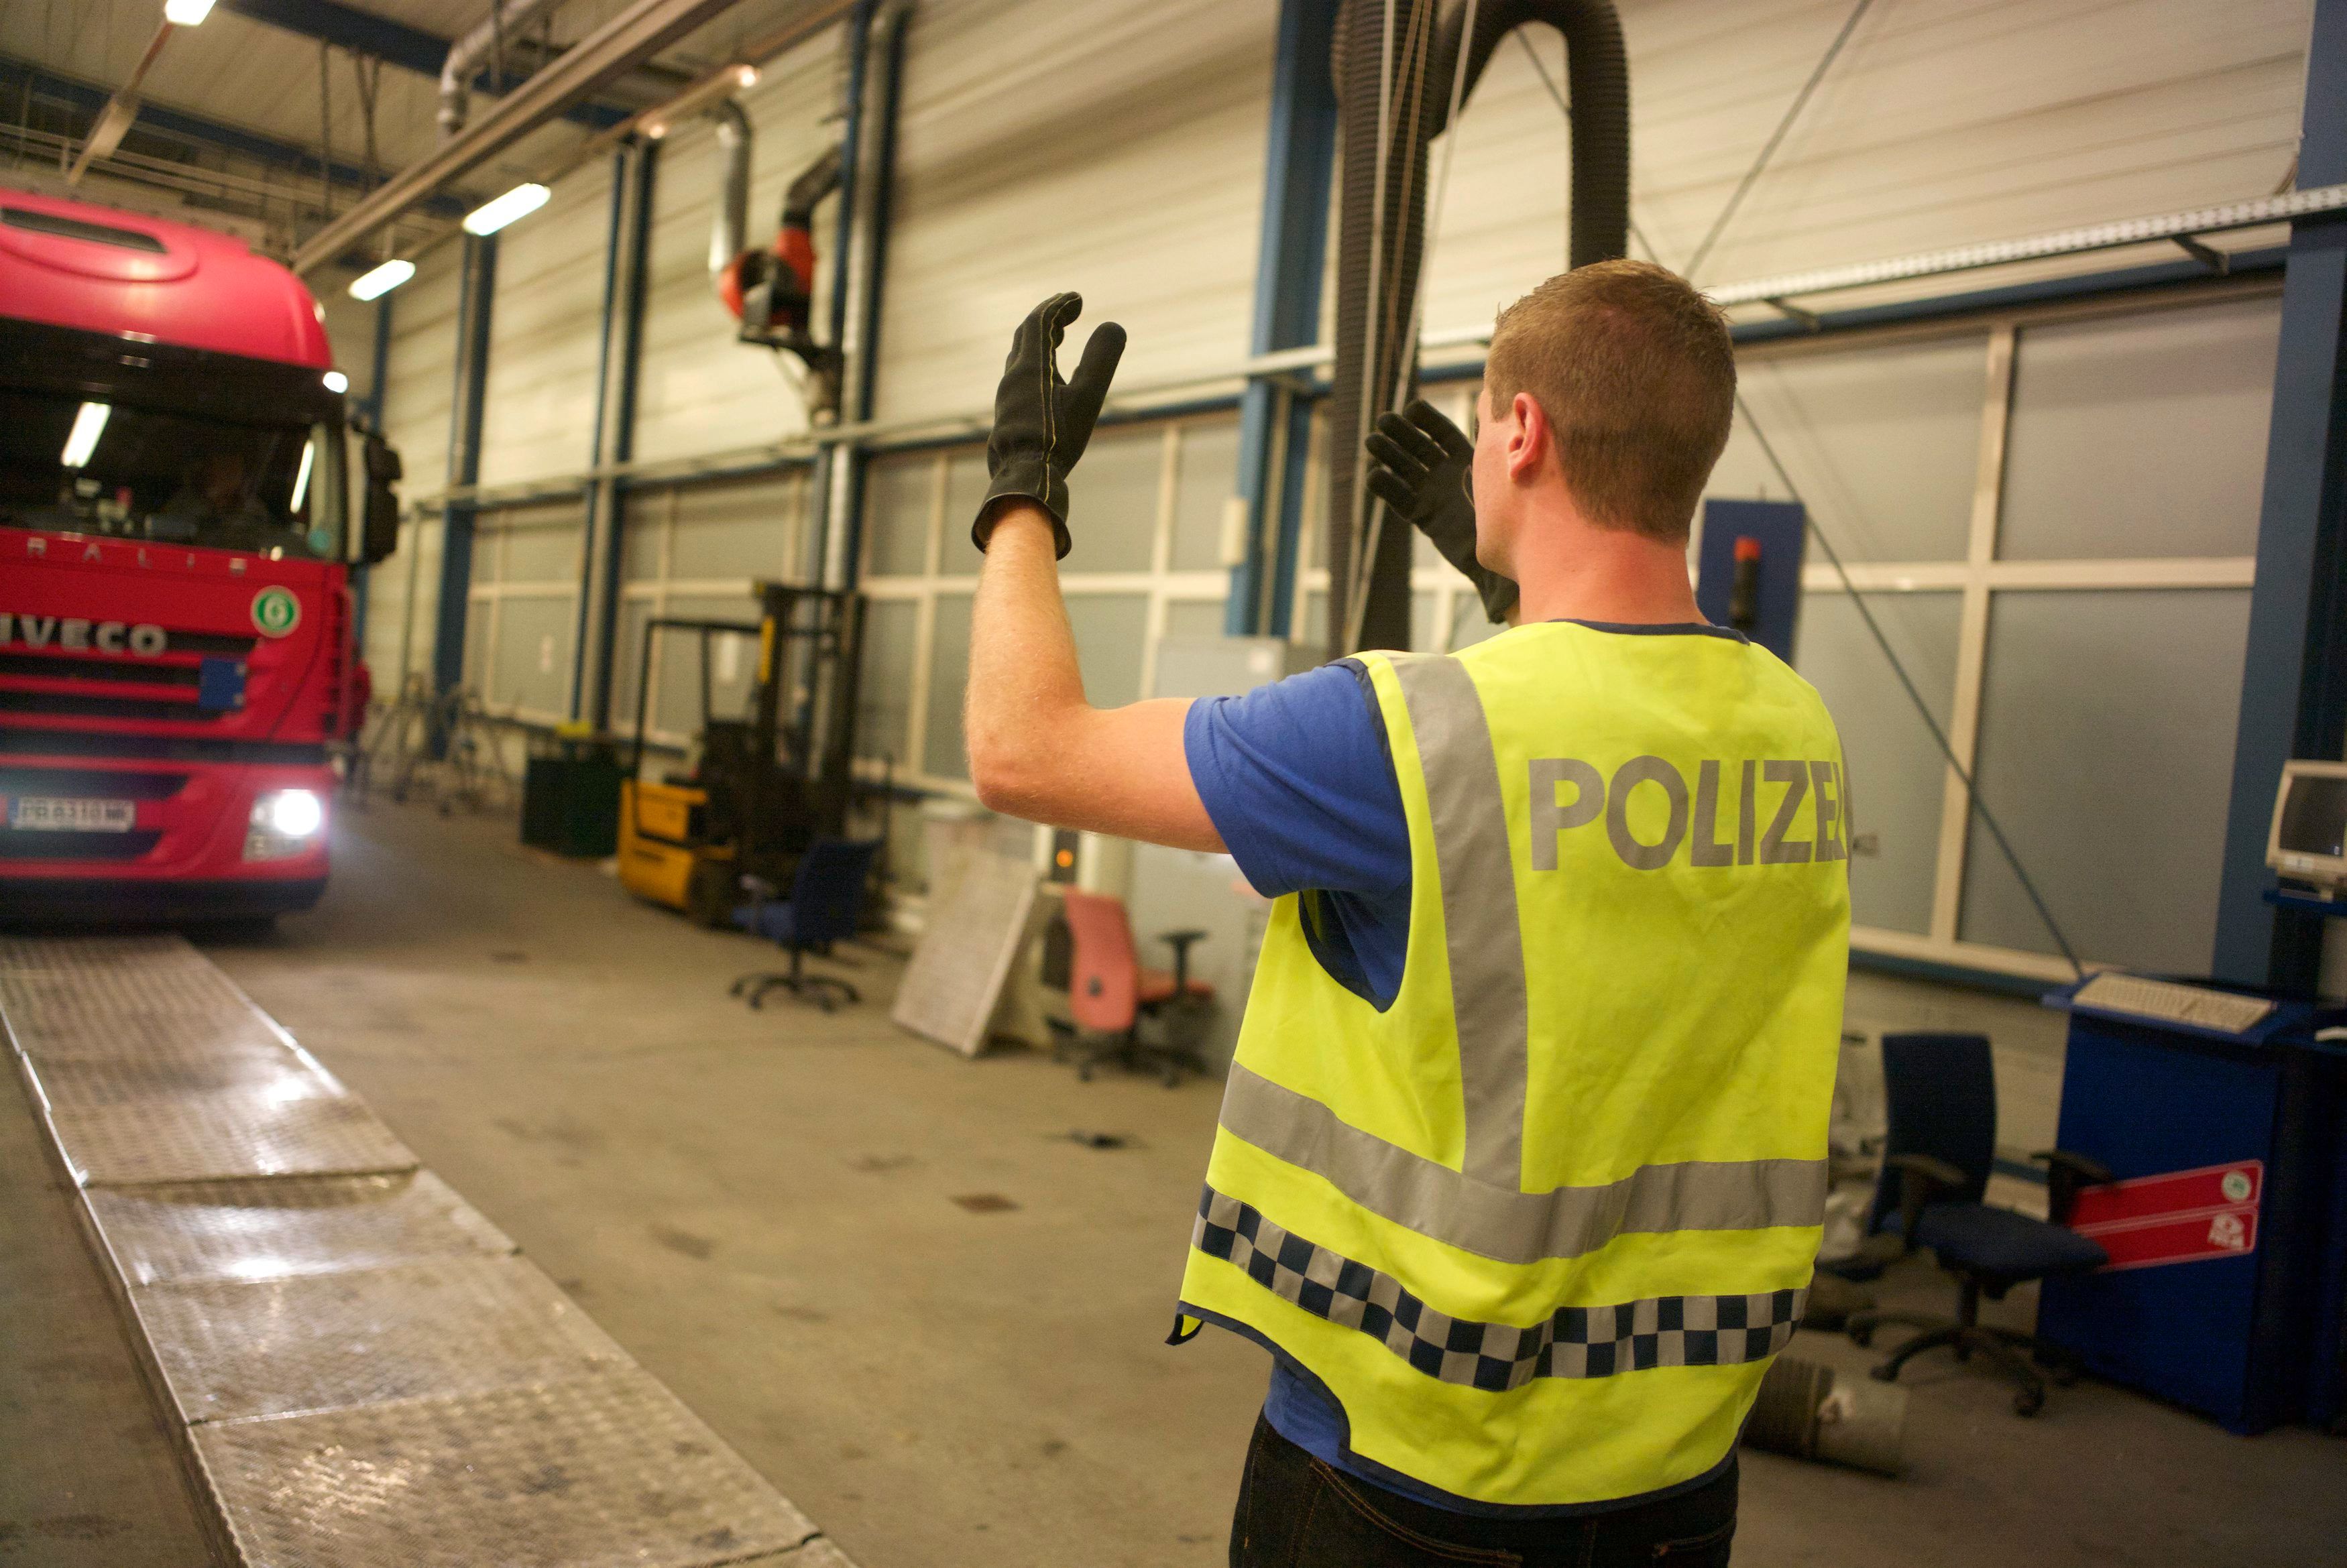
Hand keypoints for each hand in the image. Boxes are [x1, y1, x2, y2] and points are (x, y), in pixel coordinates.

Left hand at [972, 292, 1126, 557]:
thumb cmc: (1057, 440)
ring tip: (1060, 337)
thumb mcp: (1087, 398)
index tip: (1078, 298)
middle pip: (1026, 336)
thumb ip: (1101, 361)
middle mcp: (1013, 377)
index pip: (1039, 322)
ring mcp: (1007, 396)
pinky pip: (1020, 377)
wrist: (1023, 477)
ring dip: (1040, 341)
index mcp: (1029, 367)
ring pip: (1021, 357)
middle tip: (1069, 312)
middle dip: (1048, 319)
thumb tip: (1114, 327)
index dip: (1059, 305)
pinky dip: (1036, 363)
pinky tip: (1049, 380)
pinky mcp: (1008, 414)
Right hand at [1365, 398, 1517, 624]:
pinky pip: (1402, 500)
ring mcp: (1433, 494)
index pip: (1443, 434)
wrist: (1505, 553)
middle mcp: (1447, 474)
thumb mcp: (1503, 470)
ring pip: (1406, 470)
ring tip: (1371, 441)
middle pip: (1419, 448)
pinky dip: (1387, 489)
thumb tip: (1495, 403)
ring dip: (1388, 455)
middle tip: (1382, 420)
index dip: (1427, 420)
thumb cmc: (1511, 511)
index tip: (1411, 408)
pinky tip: (1372, 476)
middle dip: (1400, 433)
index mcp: (1467, 459)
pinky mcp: (1424, 516)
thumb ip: (1497, 438)